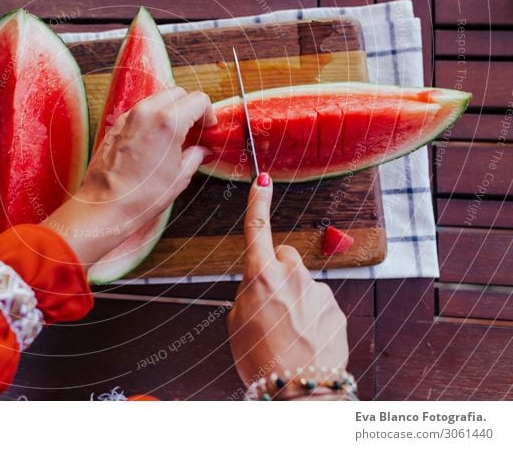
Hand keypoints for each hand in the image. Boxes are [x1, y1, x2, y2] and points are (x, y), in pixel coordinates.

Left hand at [42, 86, 215, 268]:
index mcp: (168, 122)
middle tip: (195, 130)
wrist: (106, 206)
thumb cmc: (142, 196)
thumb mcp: (179, 177)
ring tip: (175, 135)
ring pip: (158, 98)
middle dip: (190, 108)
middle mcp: (147, 112)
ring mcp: (129, 116)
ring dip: (171, 110)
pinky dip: (153, 117)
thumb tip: (201, 150)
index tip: (208, 127)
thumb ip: (194, 156)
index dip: (208, 113)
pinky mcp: (116, 124)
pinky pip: (141, 110)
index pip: (197, 100)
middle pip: (178, 94)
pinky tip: (155, 140)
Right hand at [227, 174, 348, 395]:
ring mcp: (317, 291)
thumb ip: (247, 293)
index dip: (258, 201)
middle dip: (277, 272)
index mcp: (260, 276)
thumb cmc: (261, 361)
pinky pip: (318, 302)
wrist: (300, 392)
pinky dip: (311, 315)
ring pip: (302, 283)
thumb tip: (259, 284)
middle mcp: (292, 276)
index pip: (257, 228)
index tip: (261, 180)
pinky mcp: (335, 308)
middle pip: (284, 257)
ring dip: (295, 298)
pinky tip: (304, 339)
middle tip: (268, 306)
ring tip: (287, 332)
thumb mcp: (236, 323)